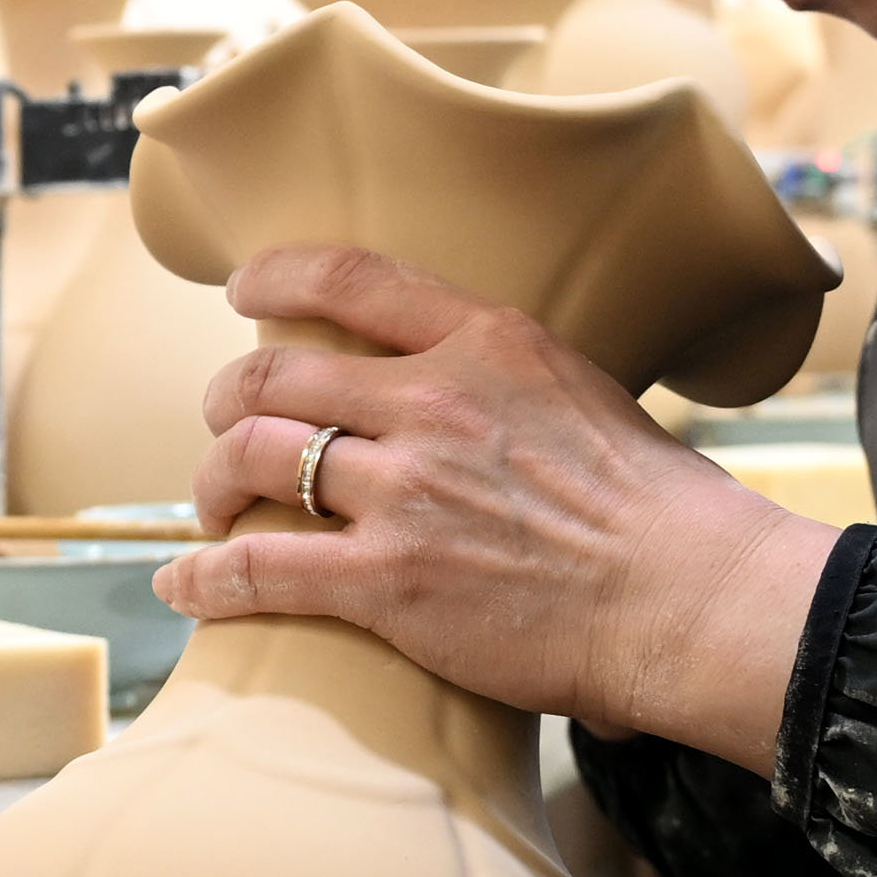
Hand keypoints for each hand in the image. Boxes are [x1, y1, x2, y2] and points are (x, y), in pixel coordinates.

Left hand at [154, 244, 840, 771]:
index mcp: (487, 343)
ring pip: (254, 461)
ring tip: (211, 508)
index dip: (276, 276)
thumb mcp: (585, 397)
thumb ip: (511, 384)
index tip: (243, 290)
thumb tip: (479, 400)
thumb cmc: (664, 514)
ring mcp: (405, 491)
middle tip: (224, 427)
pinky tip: (184, 586)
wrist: (692, 600)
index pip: (351, 279)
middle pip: (274, 376)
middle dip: (228, 403)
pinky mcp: (389, 581)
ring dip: (213, 484)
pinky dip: (206, 577)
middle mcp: (433, 402)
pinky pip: (260, 568)